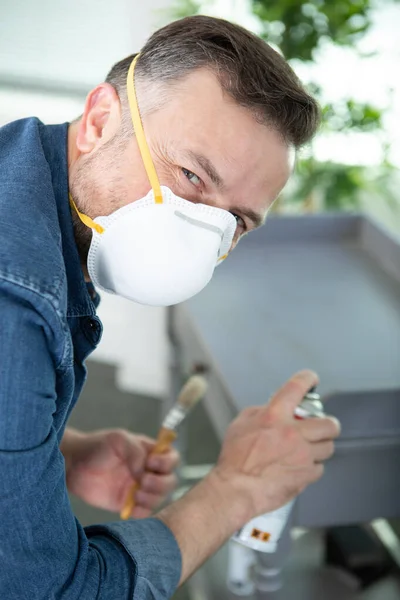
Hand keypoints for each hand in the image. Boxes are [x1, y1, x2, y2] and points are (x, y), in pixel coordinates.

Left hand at [63, 428, 179, 518]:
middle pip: (170, 481)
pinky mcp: (127, 505)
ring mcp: (139, 489)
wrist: (74, 464)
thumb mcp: (119, 440)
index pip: (172, 459)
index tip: (150, 463)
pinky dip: (142, 512)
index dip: (167, 463)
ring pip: (160, 498)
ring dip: (152, 498)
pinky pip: (144, 513)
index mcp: (150, 453)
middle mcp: (148, 472)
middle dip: (160, 483)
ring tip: (135, 494)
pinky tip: (131, 507)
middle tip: (142, 481)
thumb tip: (145, 471)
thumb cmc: (97, 446)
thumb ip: (136, 452)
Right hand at [212, 370, 340, 521]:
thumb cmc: (235, 459)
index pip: (297, 386)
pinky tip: (298, 467)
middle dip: (328, 424)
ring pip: (328, 447)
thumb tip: (272, 408)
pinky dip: (311, 467)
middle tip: (322, 427)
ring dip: (320, 447)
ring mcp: (302, 455)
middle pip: (329, 423)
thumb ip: (260, 412)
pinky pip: (319, 468)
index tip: (311, 379)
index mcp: (274, 416)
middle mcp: (292, 433)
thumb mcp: (240, 424)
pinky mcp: (306, 475)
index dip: (308, 379)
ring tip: (308, 450)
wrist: (236, 489)